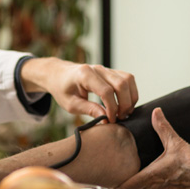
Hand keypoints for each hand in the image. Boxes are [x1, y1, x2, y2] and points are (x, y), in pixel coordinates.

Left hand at [19, 57, 137, 122]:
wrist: (59, 75)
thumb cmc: (62, 89)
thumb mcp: (71, 104)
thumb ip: (89, 110)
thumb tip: (106, 119)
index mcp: (85, 75)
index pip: (106, 91)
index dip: (112, 108)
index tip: (110, 120)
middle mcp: (98, 69)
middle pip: (121, 84)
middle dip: (124, 104)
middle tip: (120, 118)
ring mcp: (105, 68)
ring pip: (128, 80)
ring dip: (130, 98)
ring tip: (124, 112)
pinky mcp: (111, 72)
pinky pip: (127, 79)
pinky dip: (130, 92)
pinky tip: (124, 104)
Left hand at [116, 108, 189, 188]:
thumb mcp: (176, 142)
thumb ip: (163, 128)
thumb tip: (156, 112)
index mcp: (153, 176)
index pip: (127, 188)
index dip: (118, 186)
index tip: (114, 179)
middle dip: (128, 188)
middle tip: (125, 177)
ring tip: (140, 178)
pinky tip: (159, 182)